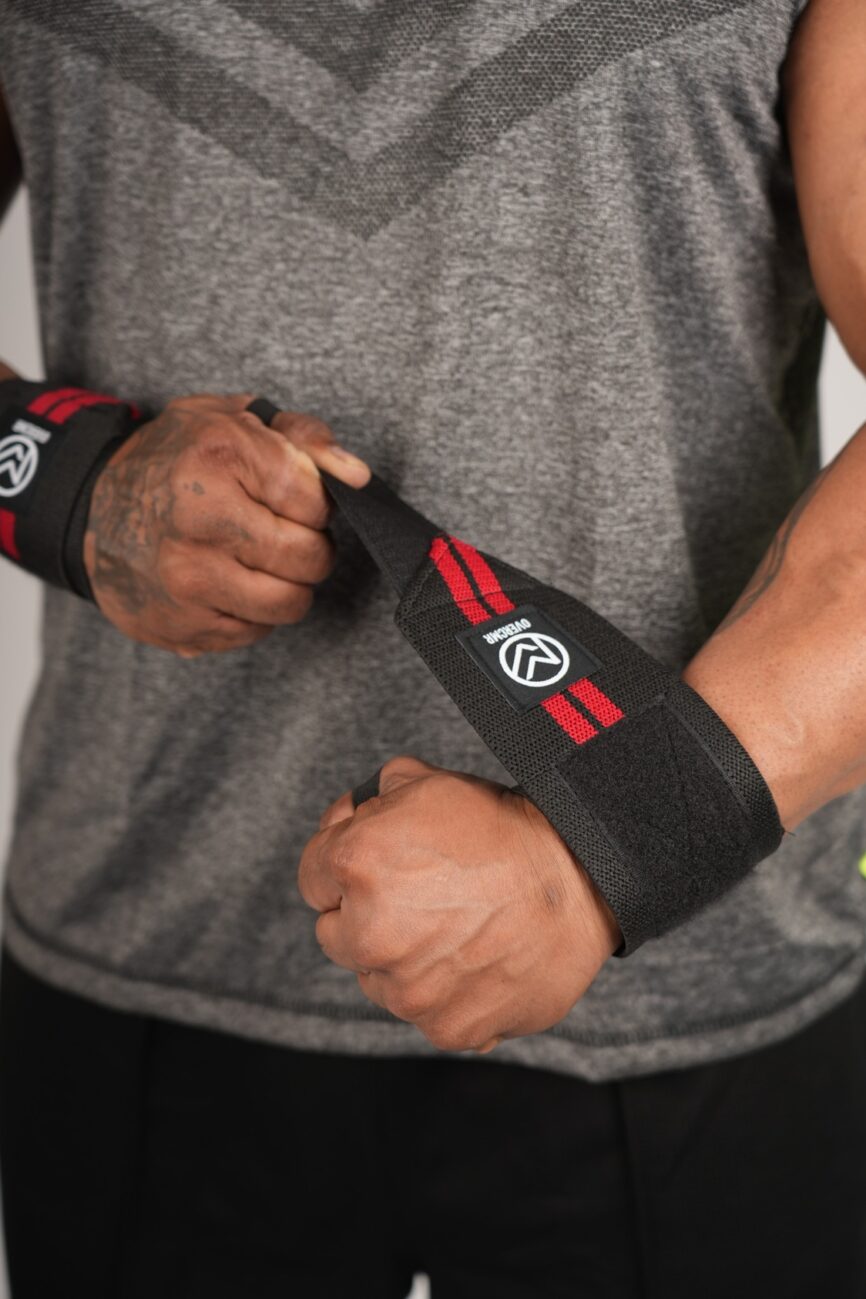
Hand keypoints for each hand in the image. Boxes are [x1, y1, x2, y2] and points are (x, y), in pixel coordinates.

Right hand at [84, 393, 369, 654]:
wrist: (90, 509)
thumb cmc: (173, 461)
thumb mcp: (231, 420)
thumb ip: (303, 438)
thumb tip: (356, 476)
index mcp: (216, 458)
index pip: (316, 502)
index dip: (315, 503)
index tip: (292, 499)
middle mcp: (198, 523)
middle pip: (310, 559)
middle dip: (309, 548)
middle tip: (283, 533)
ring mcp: (187, 581)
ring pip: (290, 604)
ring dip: (287, 585)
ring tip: (259, 560)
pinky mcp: (181, 625)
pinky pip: (254, 632)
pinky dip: (252, 612)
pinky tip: (226, 582)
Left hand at [299, 757, 620, 1053]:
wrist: (581, 878)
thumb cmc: (504, 829)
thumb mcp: (427, 781)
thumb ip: (371, 800)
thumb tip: (349, 817)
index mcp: (355, 866)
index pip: (312, 877)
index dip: (345, 863)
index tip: (378, 861)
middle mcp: (370, 934)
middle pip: (336, 934)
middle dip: (366, 913)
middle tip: (422, 893)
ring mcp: (408, 990)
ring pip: (379, 979)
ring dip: (402, 959)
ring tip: (457, 925)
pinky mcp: (446, 1027)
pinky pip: (428, 1012)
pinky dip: (447, 992)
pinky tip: (477, 958)